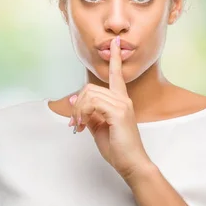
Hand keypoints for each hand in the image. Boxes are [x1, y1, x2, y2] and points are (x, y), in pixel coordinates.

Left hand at [69, 37, 152, 180]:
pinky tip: (83, 126)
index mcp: (121, 101)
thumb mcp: (99, 128)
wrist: (131, 163)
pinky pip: (92, 104)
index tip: (116, 42)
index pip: (116, 75)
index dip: (115, 58)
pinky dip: (82, 114)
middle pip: (90, 87)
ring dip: (77, 111)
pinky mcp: (118, 113)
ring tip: (78, 127)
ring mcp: (122, 105)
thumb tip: (74, 99)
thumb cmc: (118, 148)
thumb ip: (89, 112)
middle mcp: (123, 99)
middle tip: (74, 124)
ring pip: (89, 95)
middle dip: (76, 104)